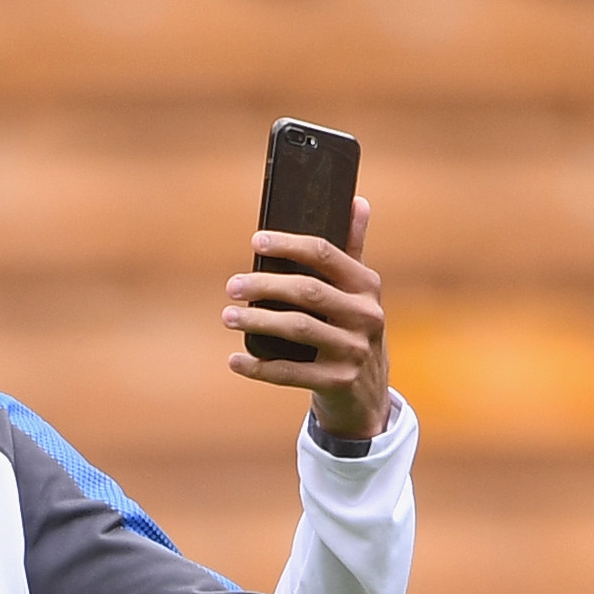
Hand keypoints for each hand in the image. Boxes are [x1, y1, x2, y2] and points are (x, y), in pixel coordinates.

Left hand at [224, 196, 390, 441]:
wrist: (366, 393)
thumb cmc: (351, 329)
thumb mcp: (358, 292)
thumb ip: (353, 248)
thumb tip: (356, 201)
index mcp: (367, 285)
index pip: (325, 254)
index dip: (288, 245)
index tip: (256, 241)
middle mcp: (366, 316)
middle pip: (307, 291)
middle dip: (264, 286)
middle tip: (231, 286)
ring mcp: (353, 351)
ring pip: (297, 329)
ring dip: (257, 321)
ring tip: (227, 316)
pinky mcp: (338, 382)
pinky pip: (290, 373)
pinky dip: (258, 367)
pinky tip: (234, 360)